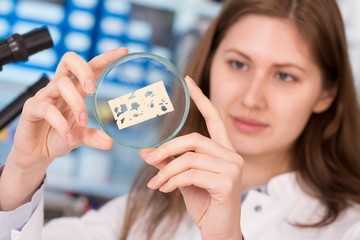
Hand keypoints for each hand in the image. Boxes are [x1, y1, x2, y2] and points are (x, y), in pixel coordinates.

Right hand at [0, 48, 127, 210]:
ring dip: (76, 103)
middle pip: (69, 60)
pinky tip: (69, 137)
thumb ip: (93, 137)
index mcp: (75, 89)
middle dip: (84, 70)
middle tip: (93, 89)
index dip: (105, 58)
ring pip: (61, 84)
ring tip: (83, 122)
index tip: (123, 52)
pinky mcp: (31, 108)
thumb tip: (109, 142)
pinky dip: (61, 124)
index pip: (90, 66)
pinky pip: (47, 108)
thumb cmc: (59, 137)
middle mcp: (60, 88)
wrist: (36, 153)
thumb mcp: (81, 137)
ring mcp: (45, 96)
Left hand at [141, 76, 242, 238]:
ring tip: (155, 184)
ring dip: (166, 171)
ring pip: (189, 158)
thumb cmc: (204, 202)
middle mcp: (232, 155)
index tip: (188, 80)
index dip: (201, 99)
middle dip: (167, 149)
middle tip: (149, 160)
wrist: (218, 230)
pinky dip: (172, 181)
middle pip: (194, 139)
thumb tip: (145, 152)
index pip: (214, 118)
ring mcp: (232, 168)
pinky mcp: (228, 182)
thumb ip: (170, 162)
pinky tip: (165, 190)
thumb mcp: (182, 178)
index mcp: (223, 150)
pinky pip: (191, 174)